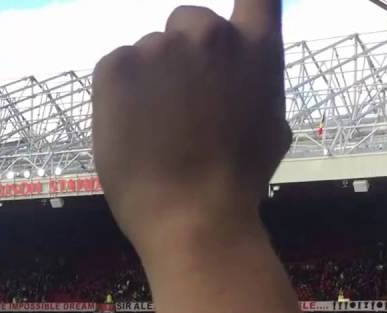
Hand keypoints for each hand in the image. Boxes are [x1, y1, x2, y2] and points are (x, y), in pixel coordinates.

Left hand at [92, 0, 289, 254]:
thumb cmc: (238, 183)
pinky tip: (131, 130)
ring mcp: (159, 47)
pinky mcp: (116, 66)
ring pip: (151, 50)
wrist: (191, 218)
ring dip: (153, 77)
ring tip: (156, 129)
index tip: (226, 31)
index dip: (243, 7)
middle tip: (183, 103)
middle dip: (187, 52)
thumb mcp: (270, 125)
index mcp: (256, 48)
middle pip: (191, 21)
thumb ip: (254, 84)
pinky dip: (120, 93)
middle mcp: (210, 35)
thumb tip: (240, 74)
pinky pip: (117, 67)